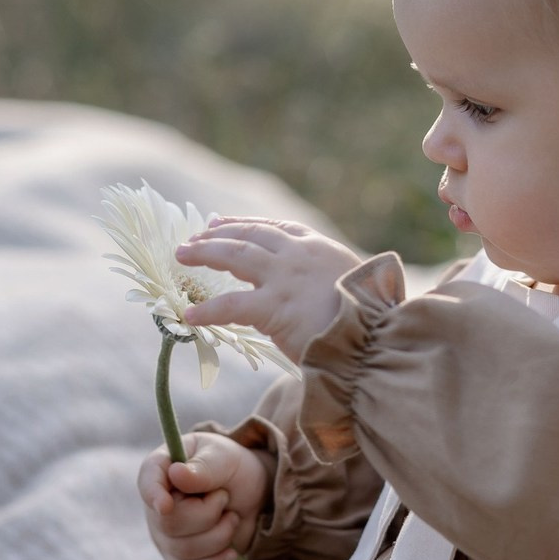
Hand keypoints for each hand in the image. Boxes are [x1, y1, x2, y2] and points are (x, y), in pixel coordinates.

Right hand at [137, 431, 267, 559]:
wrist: (254, 496)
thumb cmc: (234, 468)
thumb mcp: (226, 459)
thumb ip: (205, 467)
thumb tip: (176, 474)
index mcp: (164, 467)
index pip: (148, 480)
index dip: (153, 494)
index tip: (167, 506)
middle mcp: (157, 502)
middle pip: (169, 523)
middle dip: (209, 513)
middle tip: (225, 496)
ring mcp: (164, 533)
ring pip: (183, 550)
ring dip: (220, 535)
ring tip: (231, 516)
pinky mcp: (177, 557)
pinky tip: (231, 553)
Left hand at [176, 218, 360, 362]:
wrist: (376, 336)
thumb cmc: (372, 319)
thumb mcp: (354, 286)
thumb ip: (329, 282)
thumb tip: (316, 294)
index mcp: (320, 248)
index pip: (276, 228)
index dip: (246, 224)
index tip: (222, 222)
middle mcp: (299, 255)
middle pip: (251, 235)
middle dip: (219, 233)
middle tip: (194, 236)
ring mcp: (285, 278)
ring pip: (235, 255)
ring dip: (205, 252)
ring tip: (182, 255)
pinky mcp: (274, 307)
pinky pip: (230, 305)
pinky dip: (207, 310)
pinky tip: (189, 314)